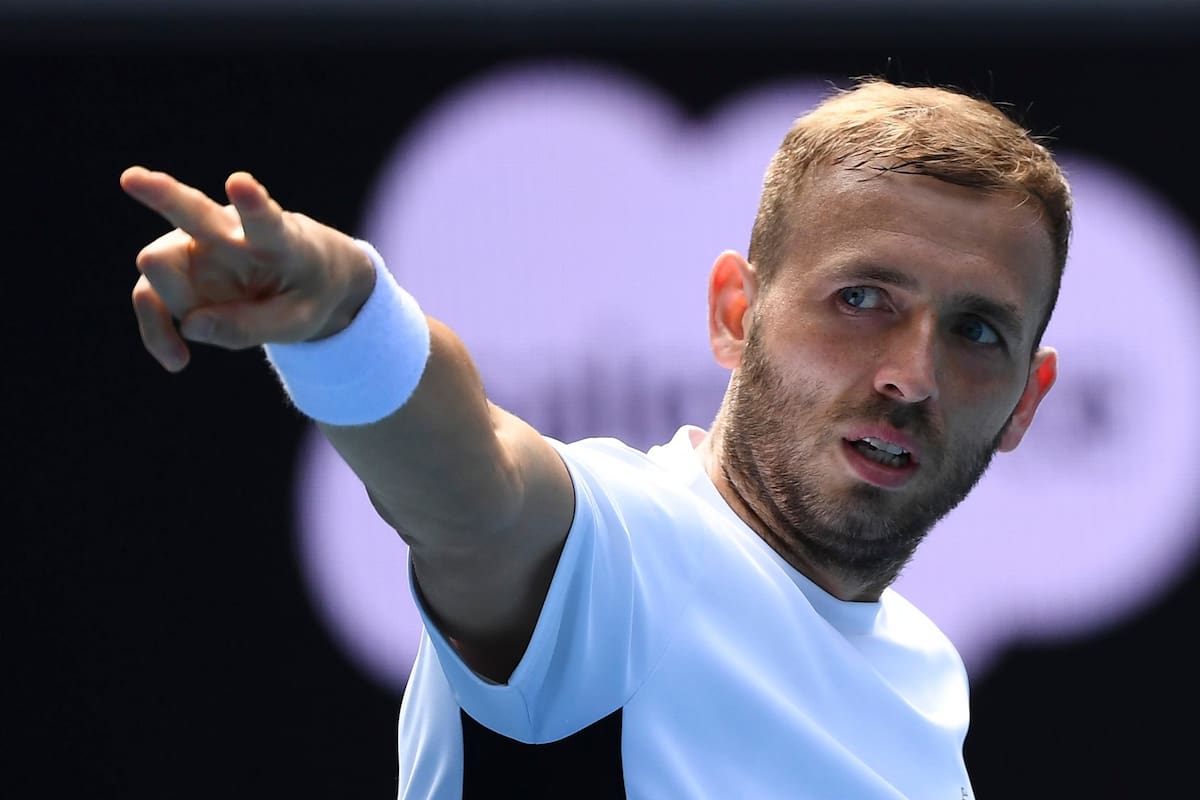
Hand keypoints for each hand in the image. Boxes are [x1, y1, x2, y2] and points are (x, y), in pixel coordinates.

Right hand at [121, 167, 375, 371]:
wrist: (307, 273)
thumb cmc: (306, 292)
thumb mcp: (298, 321)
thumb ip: (250, 327)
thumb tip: (189, 325)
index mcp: (277, 239)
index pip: (264, 219)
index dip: (251, 203)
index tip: (240, 183)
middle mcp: (231, 231)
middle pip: (193, 211)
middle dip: (162, 195)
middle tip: (131, 178)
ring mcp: (199, 245)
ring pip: (159, 263)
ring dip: (168, 311)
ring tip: (181, 360)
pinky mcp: (178, 265)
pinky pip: (152, 297)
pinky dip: (159, 332)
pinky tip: (178, 359)